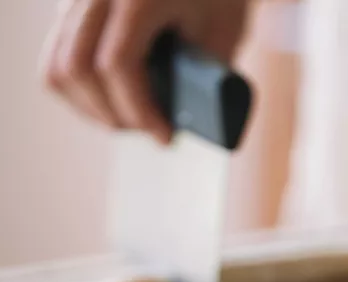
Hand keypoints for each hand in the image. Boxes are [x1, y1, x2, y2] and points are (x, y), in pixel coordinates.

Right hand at [40, 0, 247, 143]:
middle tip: (149, 131)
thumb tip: (189, 122)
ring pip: (56, 66)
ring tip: (129, 121)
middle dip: (113, 114)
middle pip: (77, 67)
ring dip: (89, 107)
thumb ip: (207, 72)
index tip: (165, 136)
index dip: (139, 110)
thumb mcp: (225, 29)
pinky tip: (109, 102)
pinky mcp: (69, 5)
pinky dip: (78, 89)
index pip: (117, 62)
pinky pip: (55, 55)